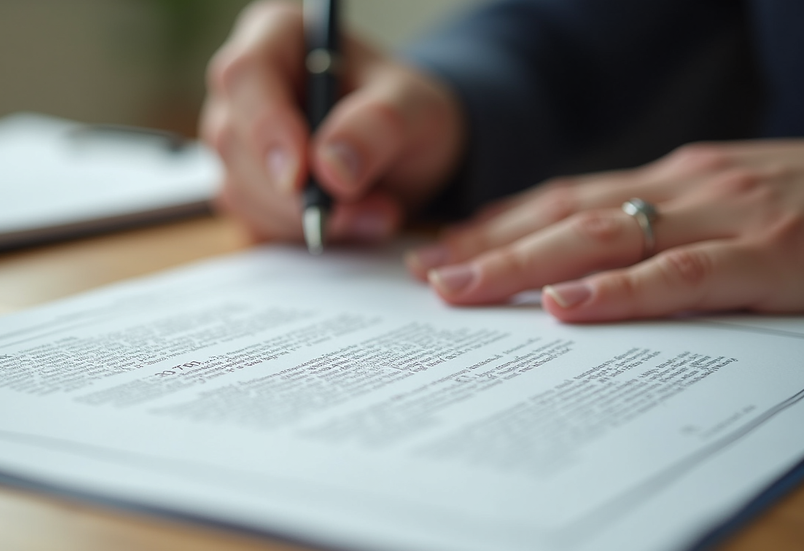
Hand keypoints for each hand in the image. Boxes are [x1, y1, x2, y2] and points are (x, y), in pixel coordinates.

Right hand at [200, 1, 463, 242]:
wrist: (410, 153)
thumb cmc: (407, 112)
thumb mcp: (417, 110)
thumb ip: (379, 127)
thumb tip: (332, 169)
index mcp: (278, 37)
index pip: (245, 75)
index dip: (266, 126)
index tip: (299, 175)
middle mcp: (245, 88)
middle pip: (234, 141)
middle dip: (296, 191)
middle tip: (368, 209)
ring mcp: (237, 142)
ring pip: (239, 190)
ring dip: (305, 218)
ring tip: (374, 211)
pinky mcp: (243, 189)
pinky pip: (252, 224)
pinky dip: (301, 235)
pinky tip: (346, 223)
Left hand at [405, 141, 803, 321]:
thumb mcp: (727, 207)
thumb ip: (661, 230)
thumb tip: (582, 271)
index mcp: (673, 180)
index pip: (565, 199)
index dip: (498, 222)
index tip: (441, 246)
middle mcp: (685, 186)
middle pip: (565, 215)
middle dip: (489, 245)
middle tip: (426, 273)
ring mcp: (726, 213)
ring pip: (603, 236)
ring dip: (523, 262)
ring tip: (459, 286)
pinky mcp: (772, 252)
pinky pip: (684, 273)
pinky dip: (623, 288)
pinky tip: (566, 304)